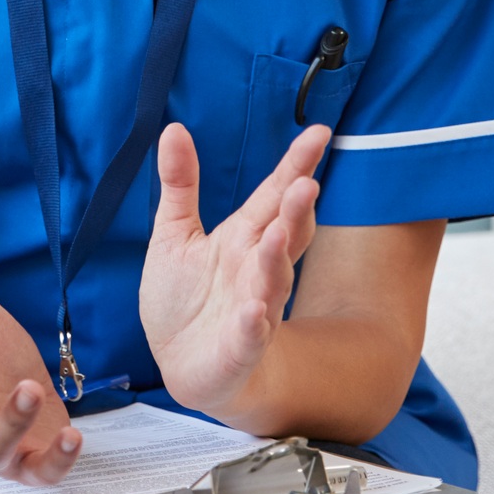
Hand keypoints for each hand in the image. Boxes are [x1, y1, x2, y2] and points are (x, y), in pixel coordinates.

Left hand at [138, 124, 327, 419]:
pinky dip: (253, 323)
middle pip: (285, 233)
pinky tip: (255, 312)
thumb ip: (180, 184)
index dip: (296, 165)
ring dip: (277, 259)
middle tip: (306, 183)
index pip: (274, 195)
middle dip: (296, 210)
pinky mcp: (239, 346)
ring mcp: (253, 308)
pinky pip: (250, 334)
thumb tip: (173, 128)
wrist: (184, 365)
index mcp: (243, 237)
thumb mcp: (174, 233)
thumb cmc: (185, 298)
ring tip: (279, 234)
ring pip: (272, 280)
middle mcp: (256, 268)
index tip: (320, 132)